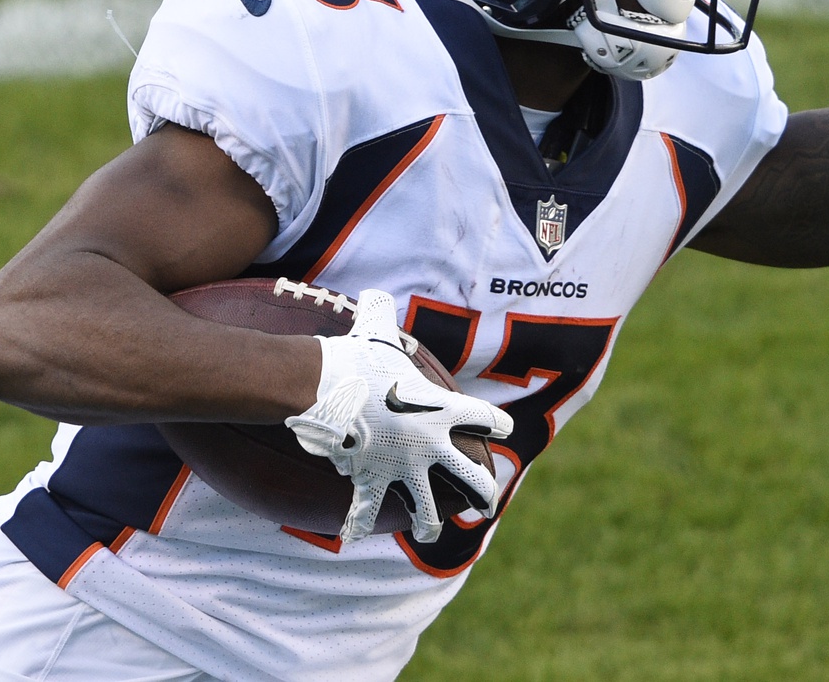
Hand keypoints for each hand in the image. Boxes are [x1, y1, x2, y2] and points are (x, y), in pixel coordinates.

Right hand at [284, 289, 513, 544]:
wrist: (323, 388)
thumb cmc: (355, 355)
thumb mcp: (375, 327)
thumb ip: (382, 311)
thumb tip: (373, 293)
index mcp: (442, 409)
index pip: (484, 418)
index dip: (496, 424)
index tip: (504, 430)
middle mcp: (430, 444)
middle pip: (471, 478)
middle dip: (483, 493)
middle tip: (488, 503)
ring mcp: (401, 468)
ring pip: (426, 508)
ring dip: (428, 523)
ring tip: (429, 531)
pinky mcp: (369, 481)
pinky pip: (365, 511)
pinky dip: (356, 524)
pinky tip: (353, 535)